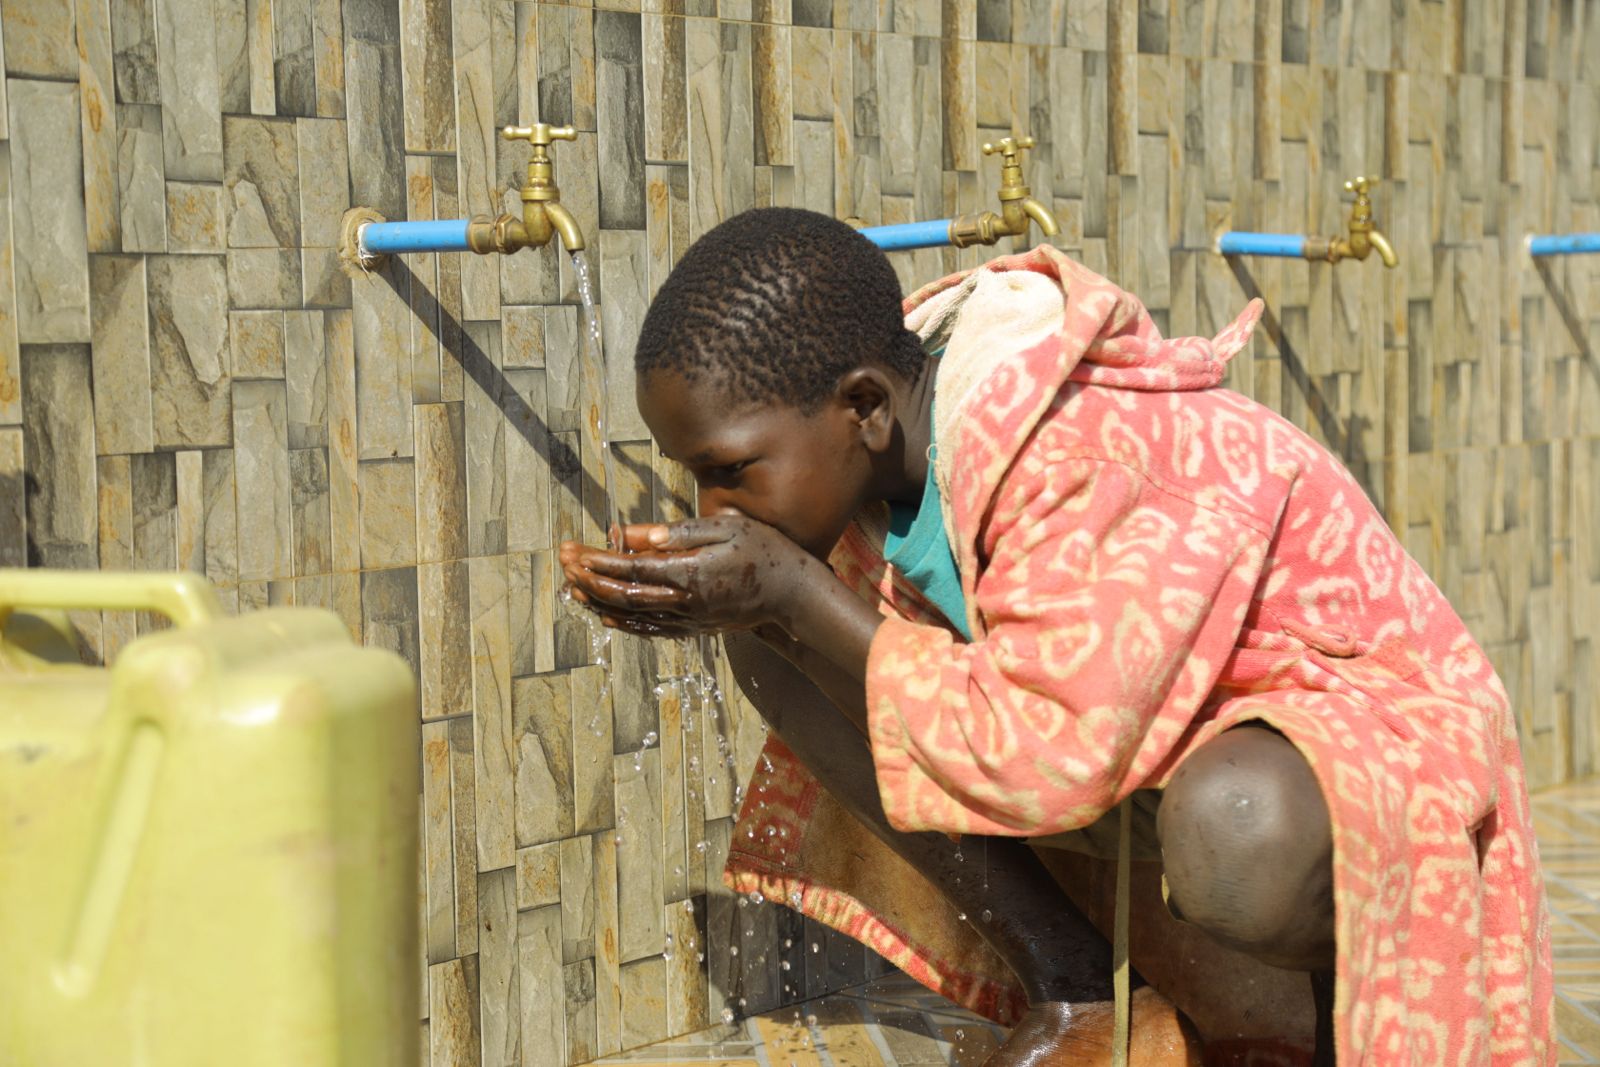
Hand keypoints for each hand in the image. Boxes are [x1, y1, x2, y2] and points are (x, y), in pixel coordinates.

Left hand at [559, 516, 811, 637]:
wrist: (794, 597)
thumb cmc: (764, 551)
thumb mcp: (726, 528)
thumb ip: (680, 532)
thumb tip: (636, 533)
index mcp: (691, 573)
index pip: (632, 569)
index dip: (598, 561)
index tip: (574, 549)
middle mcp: (685, 602)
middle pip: (624, 594)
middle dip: (588, 578)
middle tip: (564, 560)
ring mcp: (689, 620)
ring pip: (632, 615)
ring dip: (597, 600)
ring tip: (570, 585)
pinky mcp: (694, 629)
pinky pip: (649, 629)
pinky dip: (623, 622)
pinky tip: (604, 613)